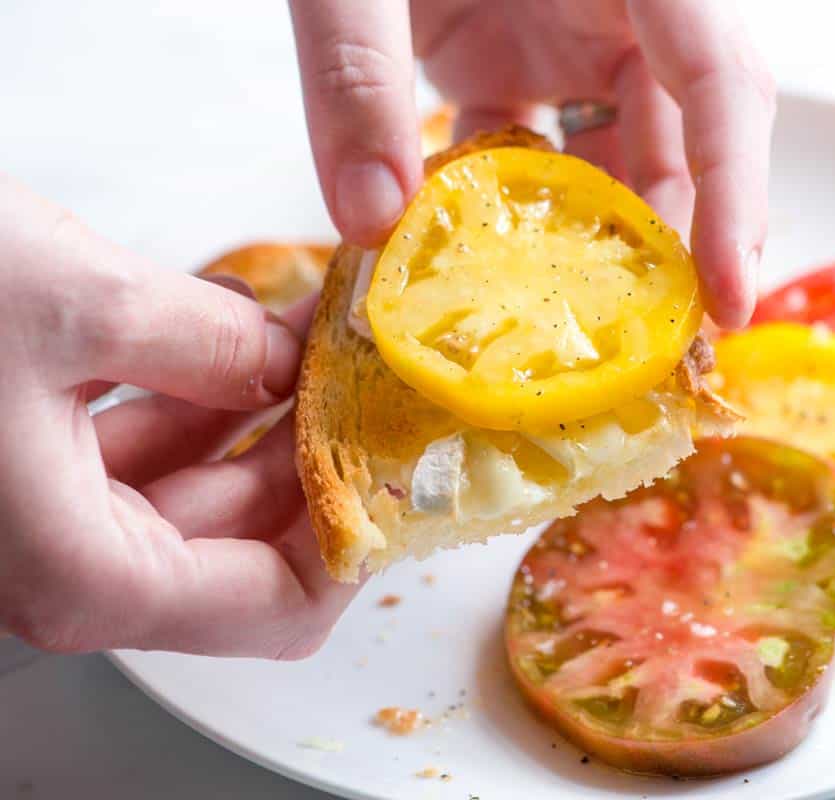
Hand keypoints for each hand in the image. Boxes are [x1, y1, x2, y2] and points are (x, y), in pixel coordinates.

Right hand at [0, 176, 356, 657]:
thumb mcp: (68, 300)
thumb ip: (205, 342)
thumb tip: (281, 359)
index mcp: (80, 575)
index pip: (280, 607)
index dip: (358, 539)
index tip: (402, 459)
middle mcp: (56, 570)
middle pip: (243, 547)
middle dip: (315, 461)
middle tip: (375, 385)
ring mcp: (29, 522)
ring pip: (190, 495)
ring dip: (259, 422)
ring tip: (318, 344)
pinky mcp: (10, 467)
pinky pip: (130, 454)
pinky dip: (190, 400)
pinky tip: (233, 339)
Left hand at [289, 0, 775, 327]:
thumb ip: (357, 76)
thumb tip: (374, 223)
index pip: (717, 77)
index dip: (735, 190)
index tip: (728, 299)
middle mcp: (625, 4)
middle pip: (691, 133)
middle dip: (683, 240)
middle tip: (661, 347)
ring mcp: (576, 31)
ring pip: (622, 152)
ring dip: (598, 240)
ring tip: (574, 329)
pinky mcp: (523, 56)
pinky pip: (549, 148)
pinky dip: (522, 211)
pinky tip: (488, 265)